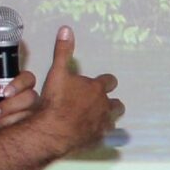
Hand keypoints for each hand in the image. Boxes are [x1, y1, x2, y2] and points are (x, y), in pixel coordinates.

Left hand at [0, 70, 37, 136]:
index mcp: (19, 88)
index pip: (27, 78)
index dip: (19, 84)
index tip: (5, 93)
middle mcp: (29, 100)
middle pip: (30, 96)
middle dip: (10, 105)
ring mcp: (33, 114)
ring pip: (29, 112)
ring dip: (9, 118)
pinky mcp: (33, 128)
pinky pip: (28, 126)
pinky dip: (11, 128)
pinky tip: (0, 129)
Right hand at [31, 27, 121, 154]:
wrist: (53, 130)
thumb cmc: (55, 101)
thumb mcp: (57, 72)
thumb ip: (63, 51)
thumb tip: (66, 30)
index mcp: (97, 89)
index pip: (109, 82)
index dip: (105, 82)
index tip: (101, 83)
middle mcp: (104, 106)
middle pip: (116, 103)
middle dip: (110, 102)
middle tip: (100, 103)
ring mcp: (103, 123)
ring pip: (113, 119)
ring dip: (108, 117)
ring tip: (99, 117)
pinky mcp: (98, 138)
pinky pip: (106, 136)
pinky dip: (101, 134)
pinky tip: (94, 134)